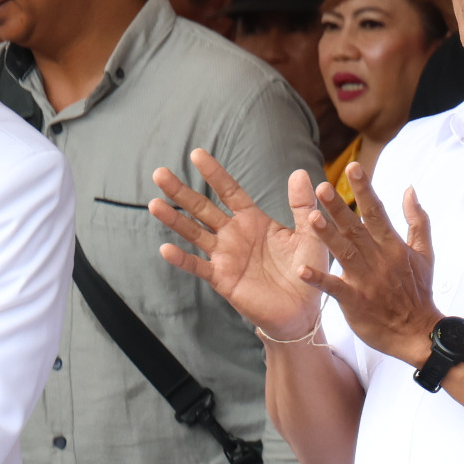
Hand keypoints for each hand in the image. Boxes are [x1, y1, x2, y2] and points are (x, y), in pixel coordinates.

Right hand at [152, 153, 329, 339]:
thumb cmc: (307, 269)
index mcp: (254, 220)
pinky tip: (165, 249)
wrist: (303, 309)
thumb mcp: (310, 234)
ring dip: (174, 220)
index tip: (196, 154)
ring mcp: (225, 256)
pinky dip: (182, 259)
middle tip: (159, 172)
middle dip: (182, 191)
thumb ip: (303, 205)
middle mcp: (234, 235)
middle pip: (203, 208)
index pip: (230, 192)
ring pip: (194, 233)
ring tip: (153, 203)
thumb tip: (301, 172)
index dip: (214, 174)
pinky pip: (199, 267)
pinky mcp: (223, 278)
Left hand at [303, 167, 440, 367]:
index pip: (377, 212)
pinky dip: (319, 279)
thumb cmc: (418, 292)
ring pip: (345, 253)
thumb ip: (417, 220)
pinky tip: (302, 270)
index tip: (353, 168)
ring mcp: (367, 280)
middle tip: (321, 188)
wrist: (418, 331)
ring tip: (311, 217)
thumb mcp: (425, 253)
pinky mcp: (356, 301)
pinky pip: (335, 288)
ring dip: (327, 235)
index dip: (364, 189)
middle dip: (339, 207)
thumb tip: (410, 189)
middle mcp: (380, 259)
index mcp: (394, 246)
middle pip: (356, 228)